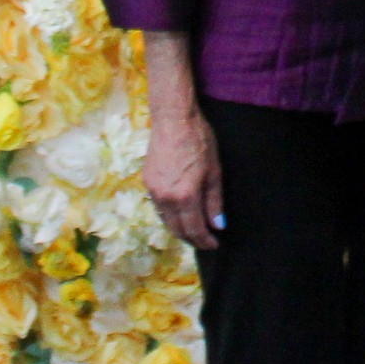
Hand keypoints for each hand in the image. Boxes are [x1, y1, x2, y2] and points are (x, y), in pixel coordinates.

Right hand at [142, 100, 222, 249]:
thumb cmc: (199, 141)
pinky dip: (170, 216)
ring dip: (180, 229)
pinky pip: (158, 208)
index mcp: (185, 196)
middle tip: (205, 241)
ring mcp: (153, 191)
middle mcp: (166, 198)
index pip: (194, 229)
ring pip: (166, 220)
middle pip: (178, 229)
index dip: (205, 240)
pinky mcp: (147, 182)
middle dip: (192, 239)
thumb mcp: (214, 171)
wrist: (173, 119)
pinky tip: (179, 213)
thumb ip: (214, 201)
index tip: (215, 244)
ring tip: (194, 230)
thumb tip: (218, 225)